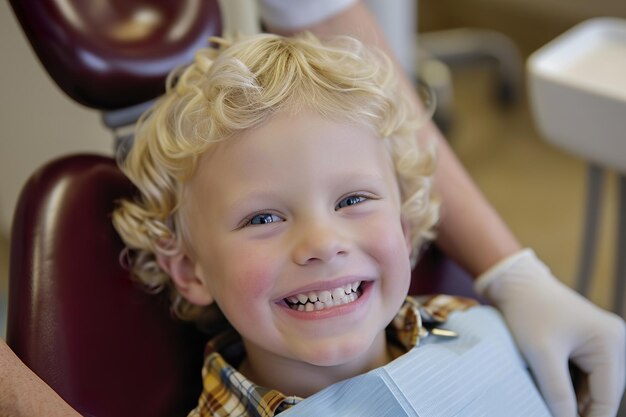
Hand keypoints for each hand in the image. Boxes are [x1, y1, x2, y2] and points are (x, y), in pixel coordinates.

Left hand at [475, 249, 625, 416]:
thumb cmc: (528, 312)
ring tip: (550, 403)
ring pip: (594, 386)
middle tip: (554, 415)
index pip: (607, 398)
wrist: (516, 282)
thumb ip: (557, 392)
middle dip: (581, 410)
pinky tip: (551, 390)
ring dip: (575, 399)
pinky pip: (586, 375)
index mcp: (610, 343)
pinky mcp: (590, 342)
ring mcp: (604, 342)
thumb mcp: (541, 355)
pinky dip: (571, 386)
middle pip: (604, 393)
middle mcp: (615, 342)